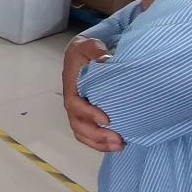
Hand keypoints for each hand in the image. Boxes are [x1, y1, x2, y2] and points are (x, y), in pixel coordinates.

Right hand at [62, 36, 122, 152]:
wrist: (82, 54)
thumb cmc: (86, 51)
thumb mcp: (89, 45)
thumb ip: (95, 50)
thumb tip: (105, 59)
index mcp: (71, 86)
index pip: (74, 104)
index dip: (88, 114)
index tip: (107, 119)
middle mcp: (72, 101)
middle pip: (78, 124)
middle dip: (97, 135)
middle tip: (118, 138)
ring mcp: (78, 111)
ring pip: (82, 133)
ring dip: (99, 143)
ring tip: (120, 145)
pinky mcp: (86, 116)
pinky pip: (87, 135)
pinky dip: (99, 143)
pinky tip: (115, 145)